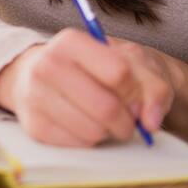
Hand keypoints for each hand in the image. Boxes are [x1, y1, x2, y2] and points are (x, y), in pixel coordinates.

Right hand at [0, 29, 177, 146]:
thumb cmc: (95, 67)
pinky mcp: (34, 127)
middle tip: (128, 119)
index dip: (136, 92)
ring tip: (105, 119)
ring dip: (109, 132)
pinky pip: (79, 145)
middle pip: (106, 107)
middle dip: (127, 121)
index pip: (118, 73)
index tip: (137, 98)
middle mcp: (47, 65)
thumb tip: (151, 121)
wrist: (48, 74)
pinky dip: (91, 141)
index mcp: (71, 42)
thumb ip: (153, 87)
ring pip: (93, 131)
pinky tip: (87, 125)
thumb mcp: (129, 63)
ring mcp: (36, 97)